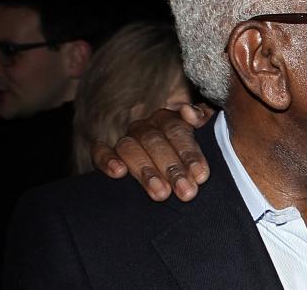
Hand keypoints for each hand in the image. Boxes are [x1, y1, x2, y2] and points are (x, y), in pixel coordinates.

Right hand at [91, 103, 214, 201]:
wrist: (172, 171)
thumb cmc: (191, 156)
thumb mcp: (206, 136)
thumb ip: (204, 121)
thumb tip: (189, 112)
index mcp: (170, 119)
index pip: (178, 130)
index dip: (190, 153)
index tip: (201, 176)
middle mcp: (146, 126)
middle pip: (155, 142)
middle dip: (172, 169)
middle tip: (186, 192)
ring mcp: (126, 139)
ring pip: (130, 148)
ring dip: (146, 171)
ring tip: (161, 194)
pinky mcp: (105, 153)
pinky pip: (100, 152)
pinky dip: (107, 159)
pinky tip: (118, 173)